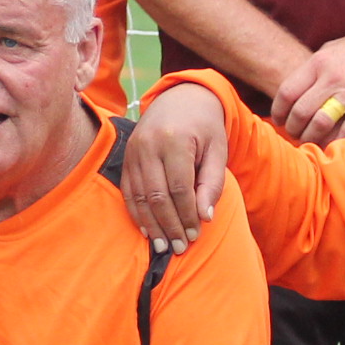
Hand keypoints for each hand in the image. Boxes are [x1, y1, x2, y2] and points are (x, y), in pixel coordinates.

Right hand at [123, 83, 230, 253]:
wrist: (180, 97)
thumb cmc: (205, 126)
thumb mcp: (218, 149)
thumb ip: (212, 182)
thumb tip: (205, 216)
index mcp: (175, 139)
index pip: (179, 188)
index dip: (187, 216)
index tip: (195, 235)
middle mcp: (149, 144)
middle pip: (156, 195)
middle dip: (169, 225)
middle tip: (179, 247)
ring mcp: (133, 150)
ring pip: (138, 196)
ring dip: (151, 225)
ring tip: (163, 246)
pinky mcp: (126, 156)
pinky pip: (127, 190)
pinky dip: (136, 213)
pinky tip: (147, 230)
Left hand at [272, 21, 344, 147]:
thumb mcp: (332, 49)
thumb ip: (315, 68)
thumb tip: (300, 85)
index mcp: (318, 62)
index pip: (288, 91)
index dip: (279, 110)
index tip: (279, 119)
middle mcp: (331, 77)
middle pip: (301, 110)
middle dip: (293, 127)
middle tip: (293, 134)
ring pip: (321, 123)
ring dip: (311, 136)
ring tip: (310, 141)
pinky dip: (339, 140)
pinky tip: (335, 144)